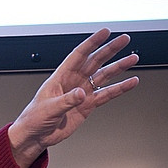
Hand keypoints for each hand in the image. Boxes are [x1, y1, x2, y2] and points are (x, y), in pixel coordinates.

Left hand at [8, 28, 139, 167]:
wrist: (36, 135)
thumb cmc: (34, 119)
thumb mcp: (49, 108)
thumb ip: (66, 100)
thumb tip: (81, 93)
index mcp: (60, 77)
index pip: (78, 55)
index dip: (91, 43)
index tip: (105, 32)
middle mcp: (73, 82)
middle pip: (94, 62)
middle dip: (109, 50)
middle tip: (124, 40)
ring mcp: (81, 93)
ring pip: (103, 76)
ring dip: (118, 67)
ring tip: (132, 58)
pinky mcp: (87, 105)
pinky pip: (106, 94)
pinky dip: (119, 88)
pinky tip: (130, 82)